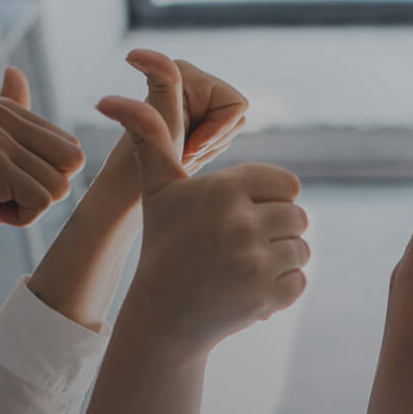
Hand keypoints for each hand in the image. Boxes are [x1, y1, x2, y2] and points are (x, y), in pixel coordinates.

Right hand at [0, 68, 86, 265]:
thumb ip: (12, 116)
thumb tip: (14, 69)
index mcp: (2, 107)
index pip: (70, 147)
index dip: (46, 176)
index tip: (6, 180)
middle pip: (73, 162)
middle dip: (47, 190)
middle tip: (3, 192)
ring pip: (59, 186)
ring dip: (31, 206)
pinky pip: (43, 202)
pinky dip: (22, 218)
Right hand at [99, 94, 309, 350]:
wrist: (162, 316)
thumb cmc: (163, 246)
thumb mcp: (158, 191)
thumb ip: (151, 140)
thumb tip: (110, 98)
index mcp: (224, 189)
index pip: (287, 184)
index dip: (270, 199)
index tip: (244, 215)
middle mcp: (242, 223)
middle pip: (298, 217)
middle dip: (276, 231)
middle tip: (242, 246)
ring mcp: (256, 262)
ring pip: (302, 249)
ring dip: (281, 259)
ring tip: (244, 267)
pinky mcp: (268, 295)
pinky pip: (300, 281)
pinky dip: (282, 287)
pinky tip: (248, 288)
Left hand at [102, 49, 250, 188]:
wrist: (135, 187)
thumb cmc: (148, 156)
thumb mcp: (161, 120)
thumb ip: (162, 83)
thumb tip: (132, 53)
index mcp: (184, 71)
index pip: (237, 105)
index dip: (217, 130)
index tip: (188, 144)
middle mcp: (191, 80)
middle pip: (236, 117)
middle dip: (212, 141)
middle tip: (183, 151)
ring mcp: (196, 101)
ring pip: (231, 130)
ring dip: (209, 149)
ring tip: (182, 152)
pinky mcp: (196, 118)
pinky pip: (224, 139)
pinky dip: (207, 153)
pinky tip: (185, 154)